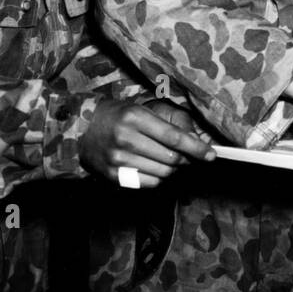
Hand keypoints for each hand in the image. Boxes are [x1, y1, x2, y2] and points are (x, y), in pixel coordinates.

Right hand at [80, 99, 214, 188]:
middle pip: (171, 158)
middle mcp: (125, 139)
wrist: (81, 130)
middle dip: (184, 158)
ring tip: (164, 158)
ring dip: (171, 168)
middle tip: (184, 154)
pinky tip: (151, 166)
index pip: (174, 137)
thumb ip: (173, 120)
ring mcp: (118, 160)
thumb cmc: (119, 116)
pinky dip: (158, 177)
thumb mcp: (144, 108)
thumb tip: (198, 138)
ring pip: (163, 173)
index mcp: (135, 117)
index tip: (211, 154)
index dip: (196, 148)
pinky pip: (150, 183)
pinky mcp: (114, 176)